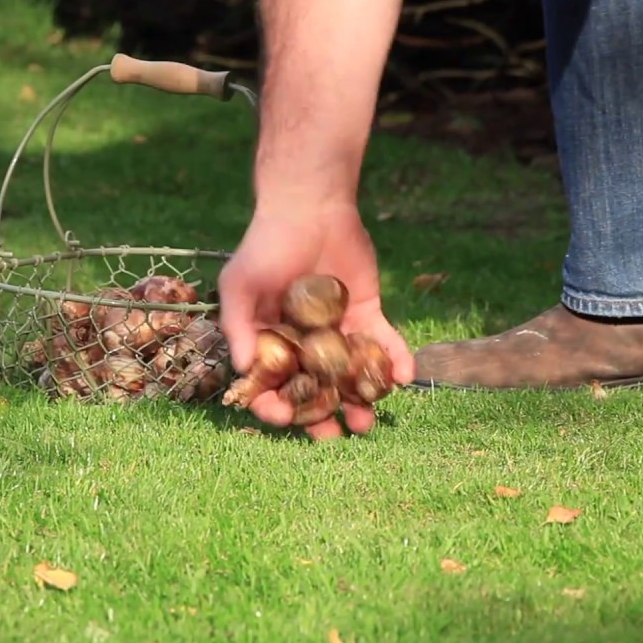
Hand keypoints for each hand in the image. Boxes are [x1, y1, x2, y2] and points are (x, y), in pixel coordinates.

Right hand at [217, 202, 415, 440]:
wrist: (309, 206)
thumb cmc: (265, 245)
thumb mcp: (240, 284)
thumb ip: (238, 326)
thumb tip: (243, 369)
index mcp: (269, 341)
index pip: (270, 385)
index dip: (275, 406)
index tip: (285, 418)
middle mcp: (304, 343)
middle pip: (314, 391)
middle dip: (323, 418)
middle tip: (334, 435)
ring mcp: (337, 331)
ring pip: (350, 376)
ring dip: (360, 401)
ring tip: (368, 421)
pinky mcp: (367, 314)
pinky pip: (383, 344)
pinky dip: (396, 362)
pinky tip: (404, 378)